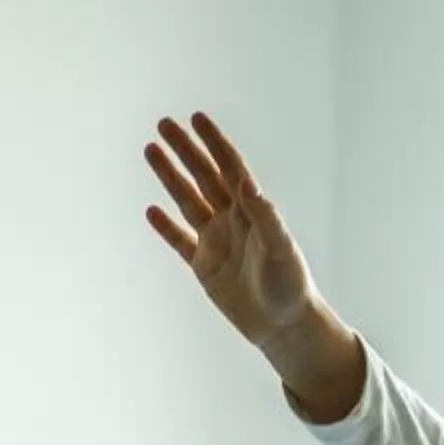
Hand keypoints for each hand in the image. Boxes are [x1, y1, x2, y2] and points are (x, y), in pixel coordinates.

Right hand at [144, 113, 317, 349]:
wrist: (284, 326)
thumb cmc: (291, 287)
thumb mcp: (282, 250)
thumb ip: (265, 217)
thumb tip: (247, 183)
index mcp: (253, 212)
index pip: (230, 168)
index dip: (215, 142)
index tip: (197, 118)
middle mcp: (233, 221)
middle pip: (204, 177)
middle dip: (185, 150)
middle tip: (164, 123)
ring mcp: (216, 242)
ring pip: (187, 201)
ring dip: (169, 177)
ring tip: (150, 150)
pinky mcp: (204, 266)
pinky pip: (180, 241)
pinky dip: (165, 227)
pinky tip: (151, 210)